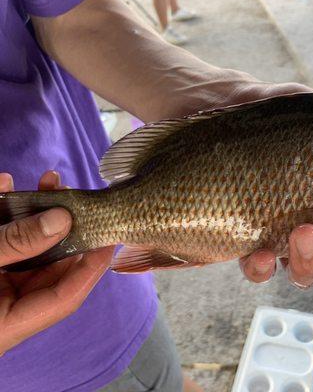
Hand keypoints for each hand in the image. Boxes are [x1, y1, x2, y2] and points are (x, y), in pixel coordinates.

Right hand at [0, 171, 112, 355]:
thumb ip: (16, 244)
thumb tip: (62, 220)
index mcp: (9, 322)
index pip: (66, 295)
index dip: (91, 266)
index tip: (110, 236)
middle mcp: (4, 307)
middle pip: (48, 268)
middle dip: (63, 229)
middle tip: (74, 195)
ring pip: (24, 250)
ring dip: (33, 216)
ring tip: (47, 181)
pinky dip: (0, 217)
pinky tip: (2, 188)